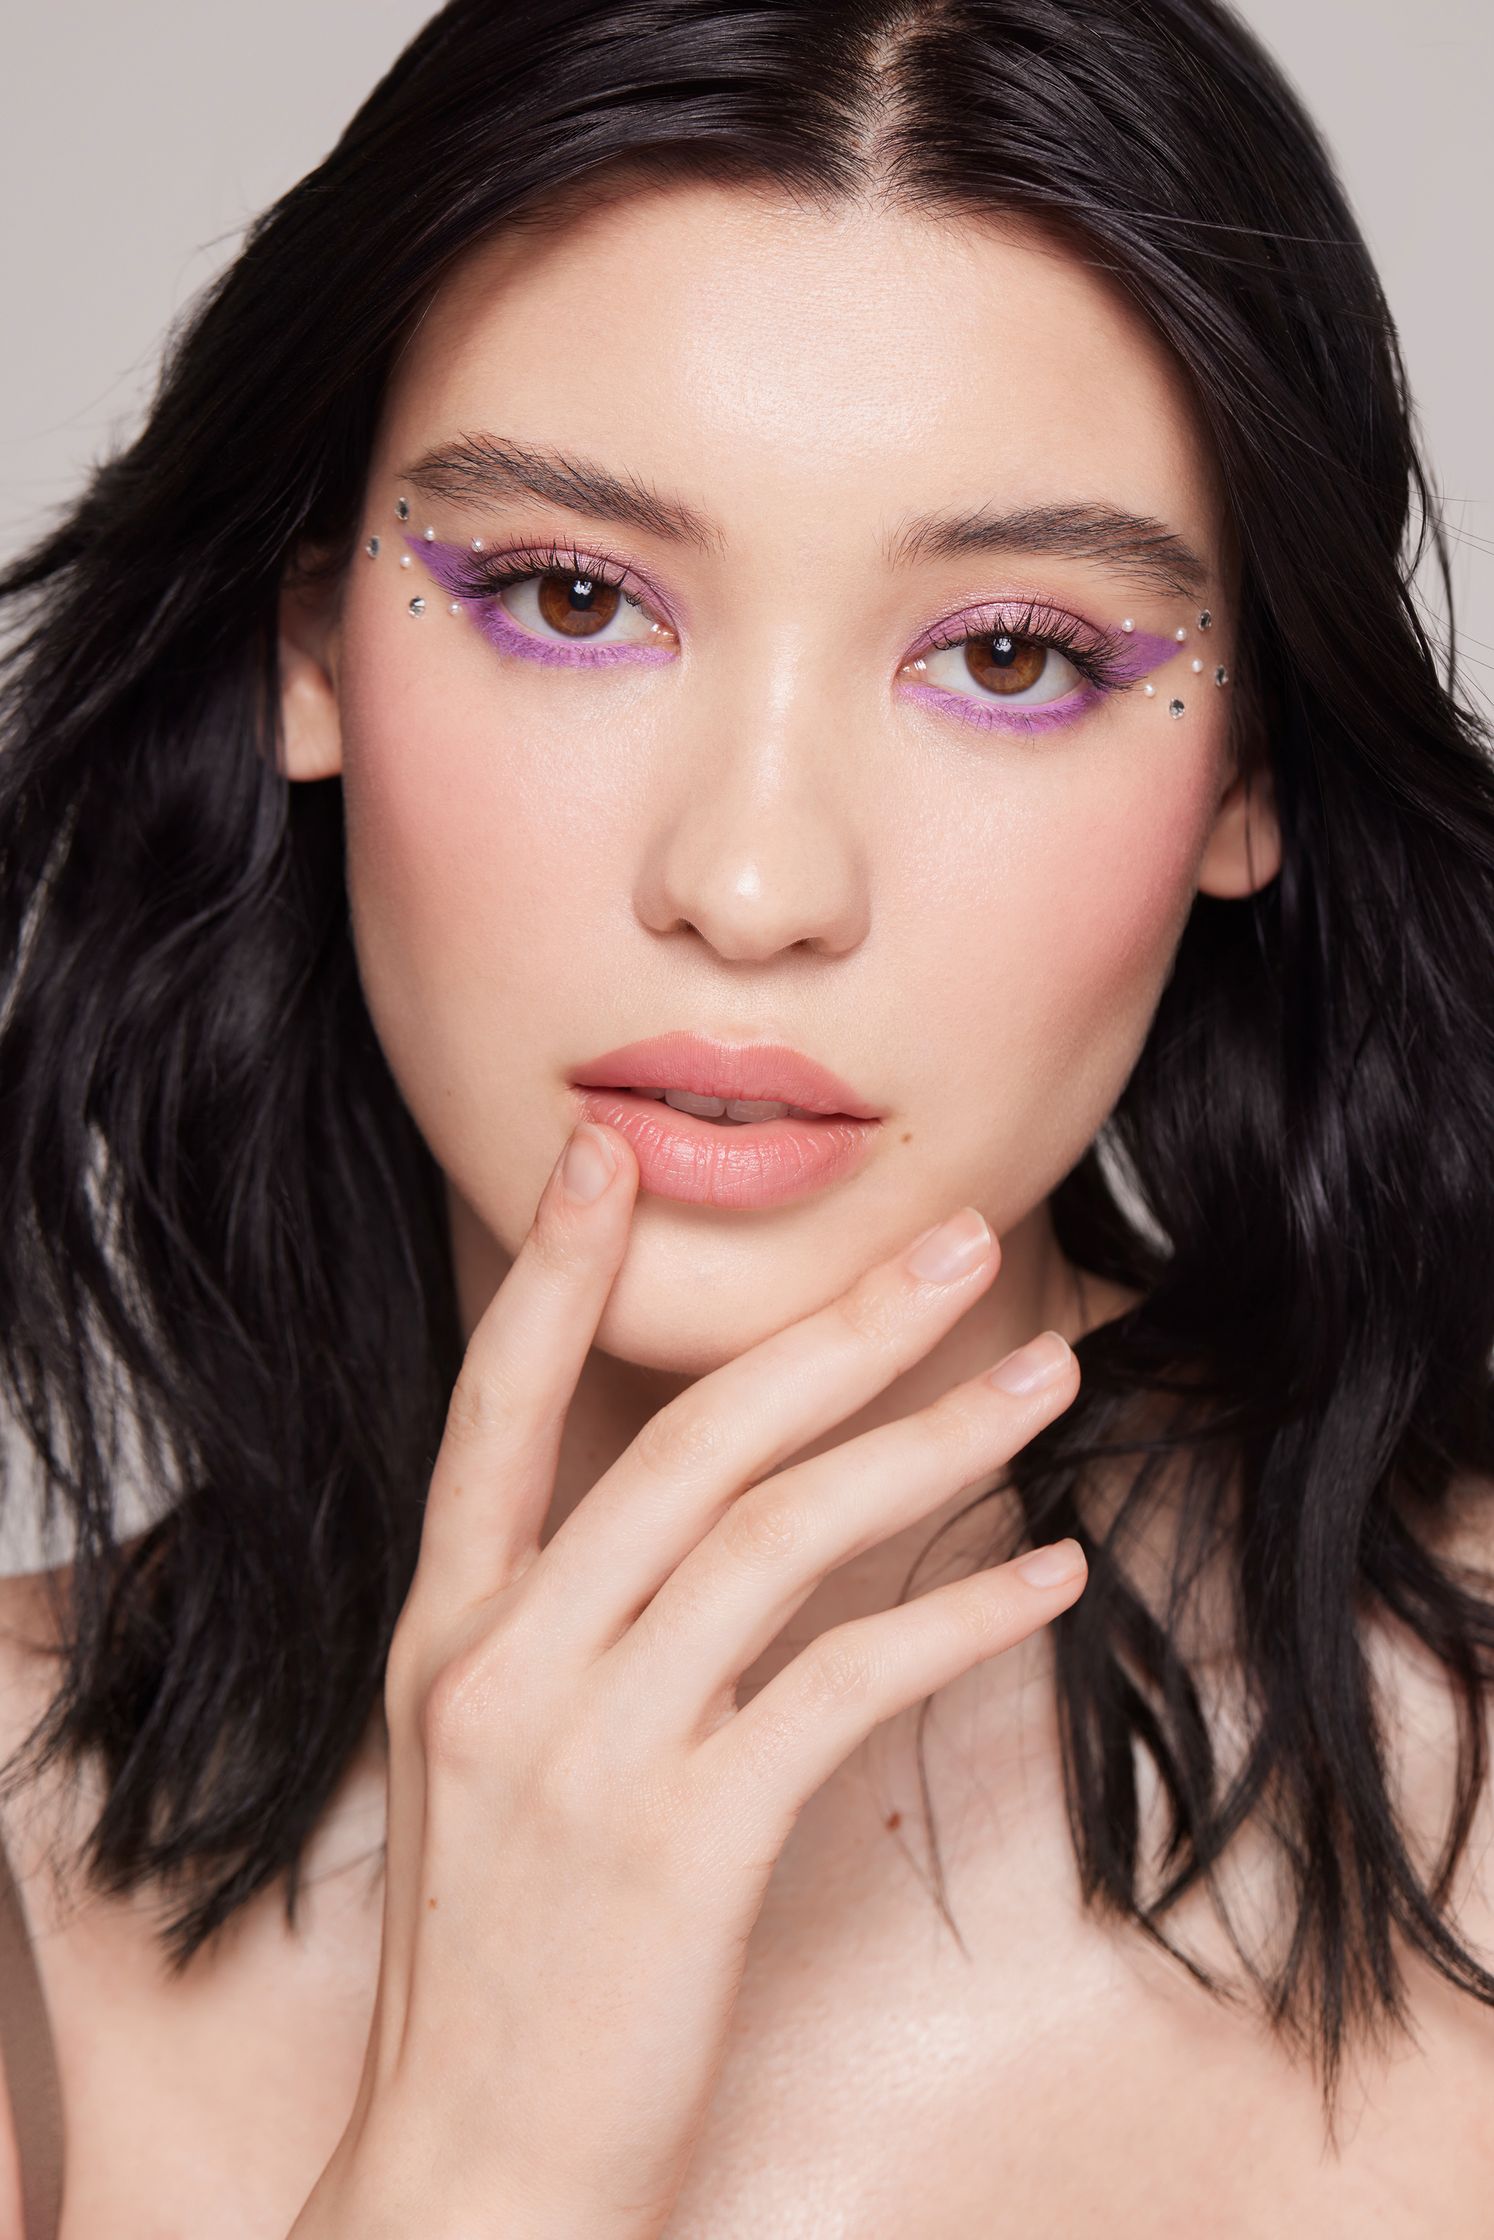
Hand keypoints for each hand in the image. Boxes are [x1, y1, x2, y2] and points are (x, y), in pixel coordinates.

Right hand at [290, 1121, 1085, 2238]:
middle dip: (837, 1327)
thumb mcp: (484, 1753)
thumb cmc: (495, 1951)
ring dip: (934, 1443)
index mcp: (447, 1627)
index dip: (549, 1274)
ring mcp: (591, 1751)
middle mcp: (506, 1662)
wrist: (471, 2167)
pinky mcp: (687, 1845)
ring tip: (1043, 1382)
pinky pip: (847, 1682)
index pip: (494, 1406)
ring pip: (782, 1538)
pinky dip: (962, 1615)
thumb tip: (712, 1502)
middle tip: (959, 1245)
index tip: (608, 1156)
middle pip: (690, 1441)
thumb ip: (564, 1619)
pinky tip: (1046, 1577)